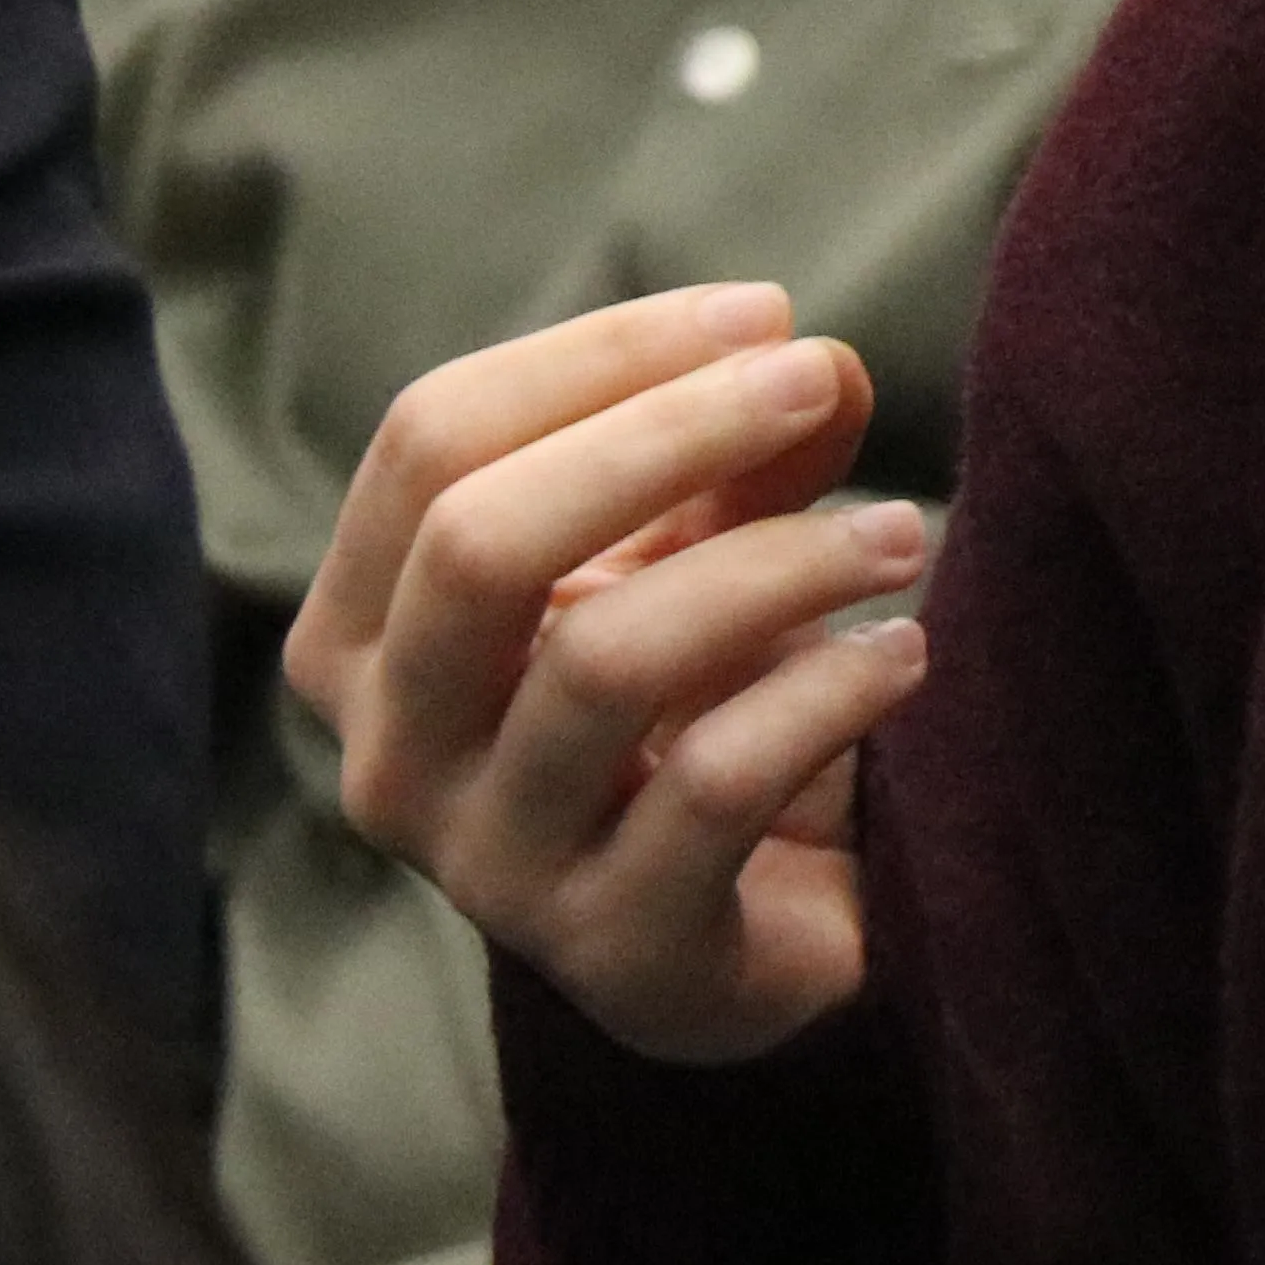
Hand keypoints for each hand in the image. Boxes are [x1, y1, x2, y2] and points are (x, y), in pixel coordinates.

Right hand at [288, 283, 931, 1067]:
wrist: (751, 935)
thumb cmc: (691, 706)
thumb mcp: (694, 552)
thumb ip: (741, 451)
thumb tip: (818, 356)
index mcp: (361, 635)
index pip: (428, 442)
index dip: (599, 356)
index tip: (763, 314)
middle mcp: (389, 757)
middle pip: (481, 541)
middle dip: (666, 433)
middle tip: (816, 379)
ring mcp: (489, 868)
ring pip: (604, 660)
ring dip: (777, 563)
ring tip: (903, 530)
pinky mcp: (615, 950)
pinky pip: (713, 785)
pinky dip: (826, 693)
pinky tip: (903, 652)